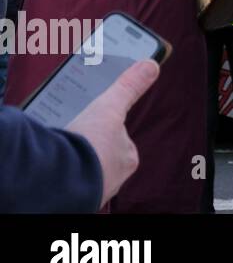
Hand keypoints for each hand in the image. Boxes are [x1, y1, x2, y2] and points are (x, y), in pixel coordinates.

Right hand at [66, 59, 159, 207]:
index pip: (117, 139)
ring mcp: (92, 189)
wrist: (61, 181)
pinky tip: (50, 164)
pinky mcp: (71, 198)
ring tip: (57, 149)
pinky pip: (66, 181)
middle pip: (98, 154)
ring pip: (82, 168)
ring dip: (71, 159)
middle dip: (85, 146)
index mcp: (127, 158)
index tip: (87, 127)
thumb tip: (152, 64)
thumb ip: (129, 87)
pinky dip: (59, 172)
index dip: (101, 130)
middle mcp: (113, 177)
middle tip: (69, 136)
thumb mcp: (110, 107)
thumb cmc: (91, 145)